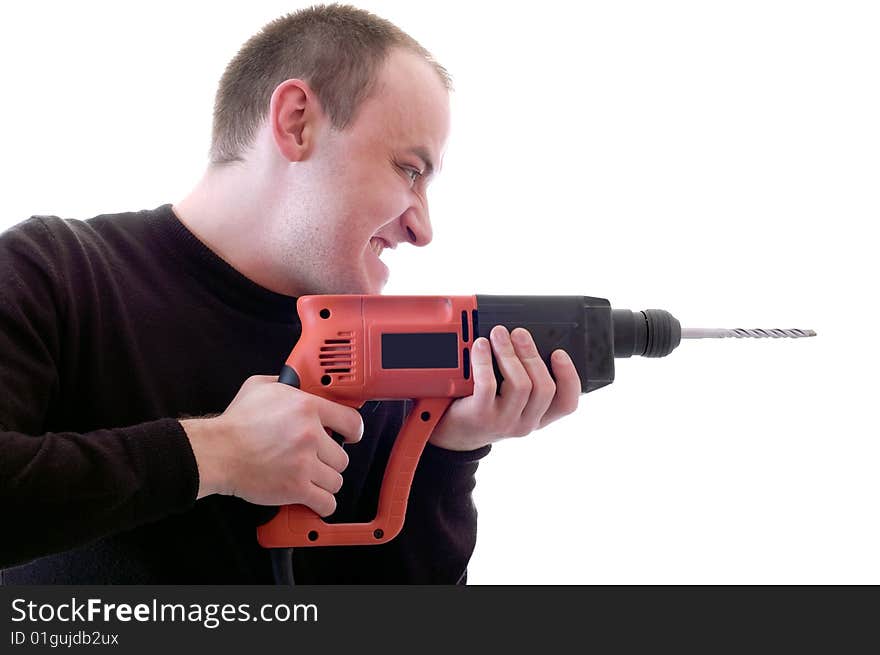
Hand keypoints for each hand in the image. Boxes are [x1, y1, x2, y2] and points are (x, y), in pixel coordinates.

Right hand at [182, 375, 363, 515]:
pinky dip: (323, 504)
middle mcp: (310, 435)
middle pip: (343, 456)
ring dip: (325, 481)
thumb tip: (295, 382)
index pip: (352, 421)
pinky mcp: (296, 488)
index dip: (353, 431)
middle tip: (316, 459)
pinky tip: (316, 499)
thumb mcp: (259, 387)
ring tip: (311, 478)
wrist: (217, 451)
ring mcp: (305, 463)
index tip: (350, 436)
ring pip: (336, 480)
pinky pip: (326, 502)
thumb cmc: (236, 423)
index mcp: (307, 407)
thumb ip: (283, 383)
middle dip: (331, 460)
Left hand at [429, 326, 580, 450]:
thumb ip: (524, 377)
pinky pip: (487, 384)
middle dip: (532, 354)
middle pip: (544, 387)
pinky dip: (484, 361)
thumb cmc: (483, 406)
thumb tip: (525, 340)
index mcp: (538, 416)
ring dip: (509, 353)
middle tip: (519, 333)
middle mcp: (525, 423)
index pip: (567, 404)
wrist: (452, 431)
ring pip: (520, 384)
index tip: (559, 352)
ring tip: (498, 335)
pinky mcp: (481, 416)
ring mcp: (504, 422)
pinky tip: (480, 346)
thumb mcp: (510, 398)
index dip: (569, 377)